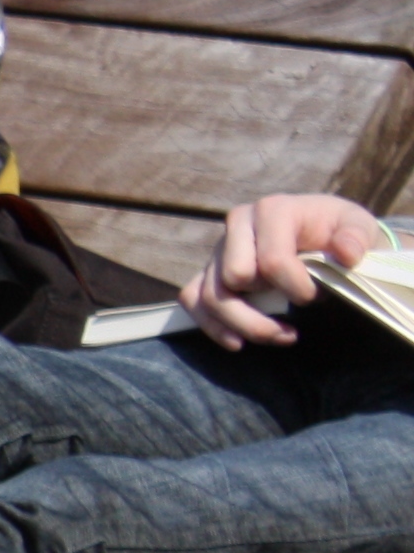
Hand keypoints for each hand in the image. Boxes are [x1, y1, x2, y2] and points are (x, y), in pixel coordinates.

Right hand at [184, 192, 387, 349]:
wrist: (321, 230)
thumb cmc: (337, 230)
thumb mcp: (358, 226)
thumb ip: (356, 237)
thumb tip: (346, 255)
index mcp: (272, 210)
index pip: (271, 261)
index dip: (297, 288)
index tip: (318, 295)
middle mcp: (237, 225)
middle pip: (232, 279)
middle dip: (268, 302)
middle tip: (297, 308)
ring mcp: (218, 250)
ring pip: (211, 297)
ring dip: (245, 326)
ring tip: (280, 336)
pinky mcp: (208, 271)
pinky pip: (193, 301)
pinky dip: (213, 326)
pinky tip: (238, 342)